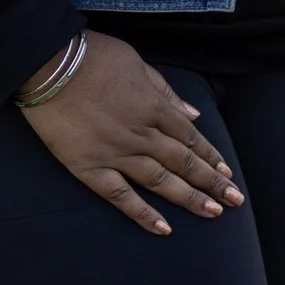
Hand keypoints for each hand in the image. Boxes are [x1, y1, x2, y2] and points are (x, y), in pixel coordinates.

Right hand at [18, 31, 245, 233]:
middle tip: (235, 200)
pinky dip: (143, 214)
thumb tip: (193, 114)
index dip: (210, 156)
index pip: (190, 137)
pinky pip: (121, 196)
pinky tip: (164, 229)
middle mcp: (142, 133)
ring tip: (213, 213)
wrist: (48, 63)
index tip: (227, 171)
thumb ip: (165, 90)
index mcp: (153, 106)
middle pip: (183, 161)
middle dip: (212, 181)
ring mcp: (117, 153)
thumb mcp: (137, 63)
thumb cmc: (92, 56)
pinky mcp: (90, 168)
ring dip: (189, 198)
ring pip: (161, 181)